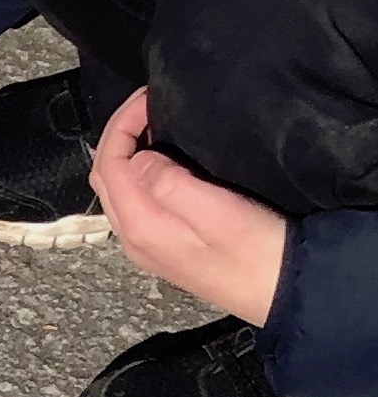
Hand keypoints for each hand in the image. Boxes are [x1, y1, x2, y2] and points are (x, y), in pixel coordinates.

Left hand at [89, 88, 287, 325]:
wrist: (289, 297)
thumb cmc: (260, 256)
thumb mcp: (218, 214)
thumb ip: (169, 184)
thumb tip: (138, 158)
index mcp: (140, 226)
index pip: (108, 164)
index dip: (121, 124)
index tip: (147, 98)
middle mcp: (134, 238)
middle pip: (107, 175)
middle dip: (119, 133)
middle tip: (148, 105)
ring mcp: (149, 245)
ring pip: (119, 188)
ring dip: (128, 152)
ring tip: (154, 124)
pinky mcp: (166, 247)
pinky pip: (137, 200)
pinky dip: (140, 171)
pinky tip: (165, 159)